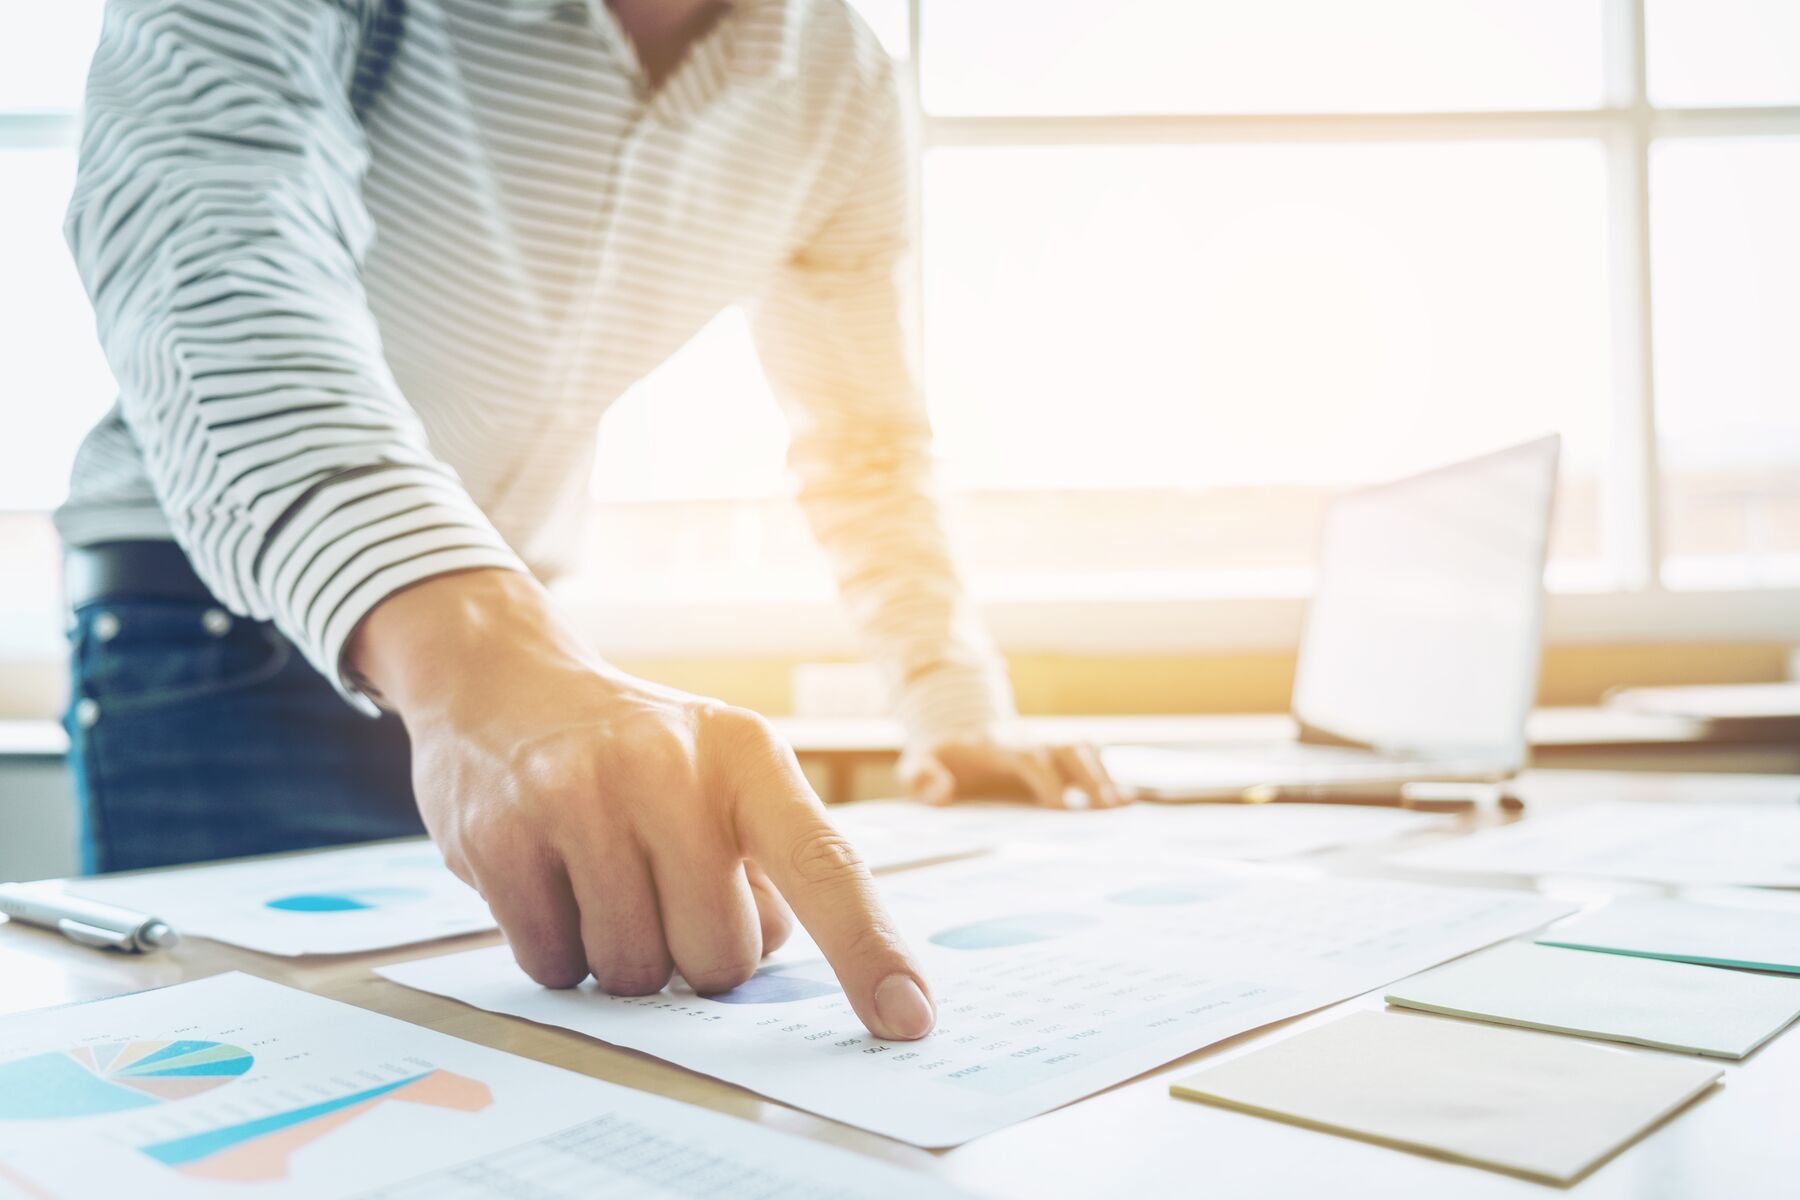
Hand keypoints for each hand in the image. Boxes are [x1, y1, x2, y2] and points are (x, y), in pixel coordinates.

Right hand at [348, 569, 934, 1040]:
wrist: (501, 681)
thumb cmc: (637, 755)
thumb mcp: (723, 776)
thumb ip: (770, 867)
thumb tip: (783, 969)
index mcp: (745, 755)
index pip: (824, 864)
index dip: (868, 949)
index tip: (909, 1018)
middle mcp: (667, 768)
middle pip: (721, 957)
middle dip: (698, 956)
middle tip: (663, 893)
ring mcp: (578, 798)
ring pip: (635, 972)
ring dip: (624, 957)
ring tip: (604, 879)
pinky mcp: (499, 836)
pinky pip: (554, 966)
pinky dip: (559, 952)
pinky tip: (551, 883)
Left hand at [898, 729, 1128, 808]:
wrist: (953, 731)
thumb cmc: (937, 759)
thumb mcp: (915, 767)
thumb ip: (922, 778)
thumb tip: (942, 793)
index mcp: (994, 745)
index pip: (1026, 755)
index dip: (1044, 777)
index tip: (1058, 806)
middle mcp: (1026, 740)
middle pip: (1065, 749)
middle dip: (1087, 776)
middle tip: (1107, 808)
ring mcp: (1044, 744)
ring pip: (1082, 749)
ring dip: (1103, 775)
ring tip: (1122, 807)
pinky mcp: (1056, 753)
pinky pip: (1089, 756)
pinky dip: (1109, 774)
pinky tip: (1129, 800)